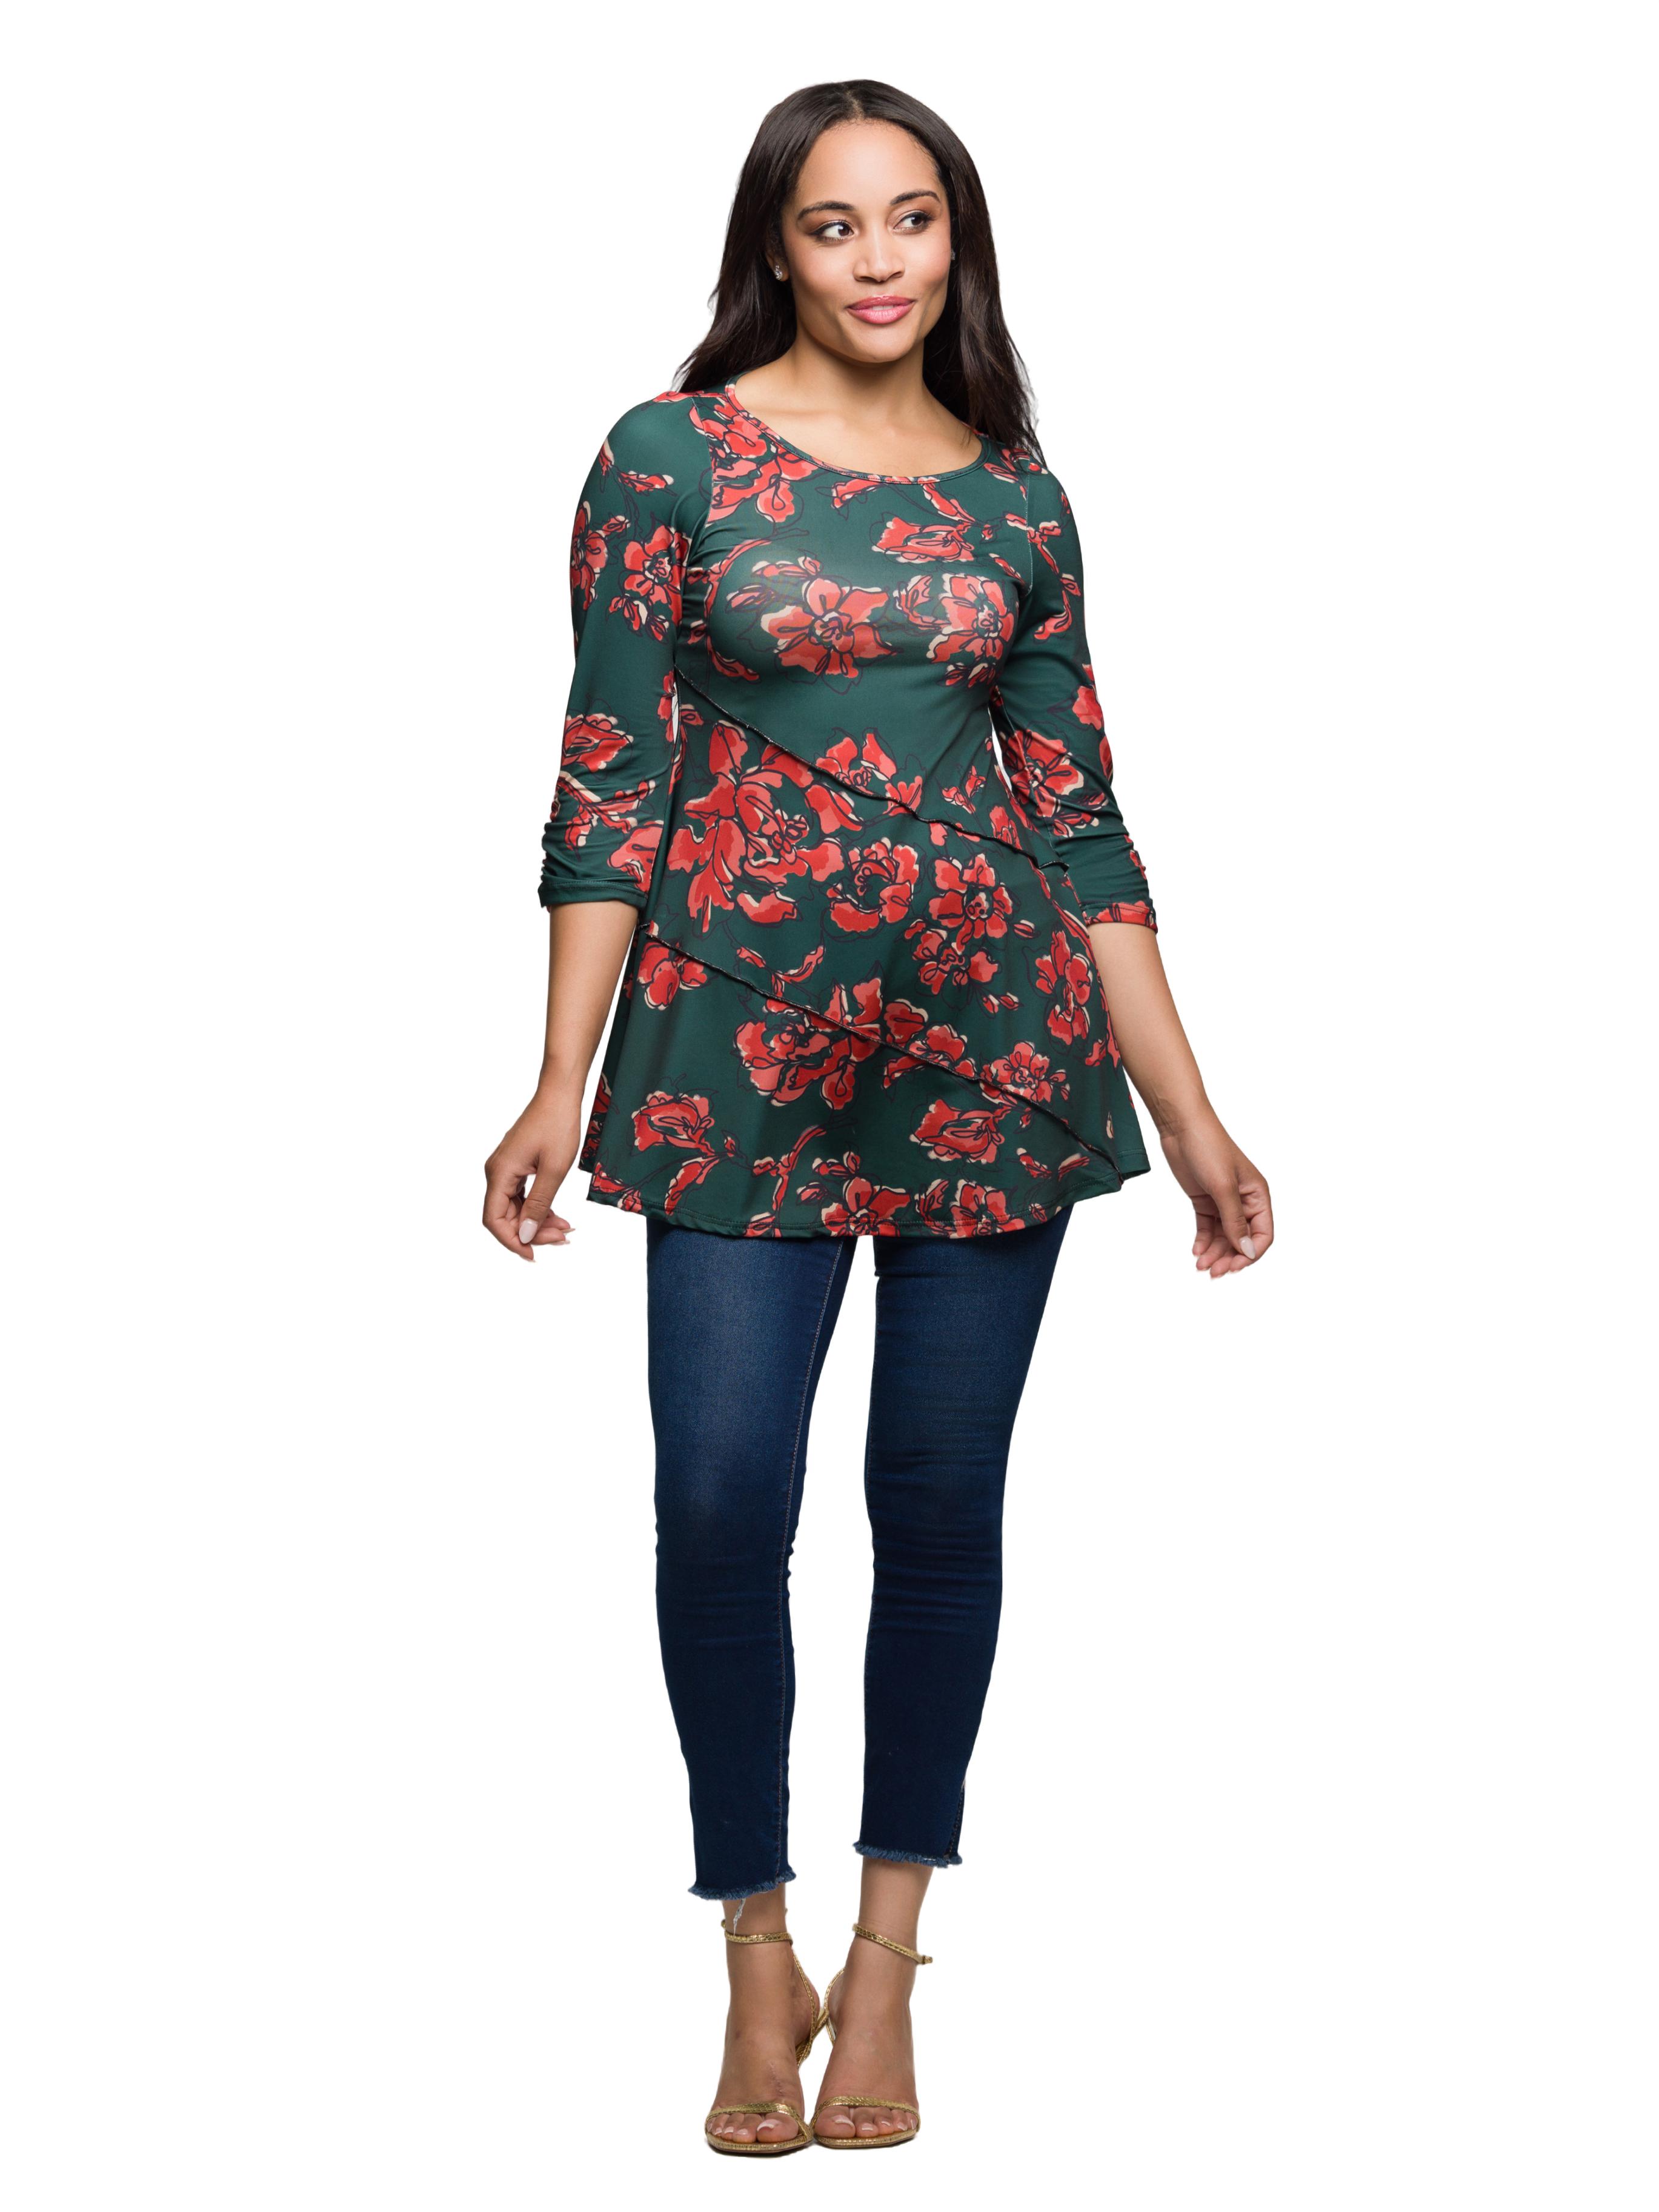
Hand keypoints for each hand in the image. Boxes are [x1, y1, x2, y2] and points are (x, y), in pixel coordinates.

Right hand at [483, 1086, 581, 1260]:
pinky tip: (558, 1215)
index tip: (534, 1255)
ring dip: (538, 1222)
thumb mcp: (553, 1170)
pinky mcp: (517, 1165)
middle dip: (532, 1232)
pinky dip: (539, 1208)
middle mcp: (497, 1172)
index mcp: (499, 1174)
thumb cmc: (557, 1125)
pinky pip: (522, 1196)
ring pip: (515, 1208)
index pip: (494, 1220)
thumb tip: (526, 1235)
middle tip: (563, 1238)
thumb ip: (539, 1205)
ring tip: (566, 1229)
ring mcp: (506, 1169)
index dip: (512, 1241)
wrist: (560, 1094)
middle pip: (505, 1217)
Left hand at [1159, 1115, 1273, 1278]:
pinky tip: (1196, 1251)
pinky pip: (1208, 1227)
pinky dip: (1203, 1241)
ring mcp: (1224, 1201)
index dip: (1251, 1253)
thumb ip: (1235, 1221)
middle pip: (1242, 1239)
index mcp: (1257, 1196)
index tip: (1234, 1266)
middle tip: (1213, 1271)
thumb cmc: (1208, 1147)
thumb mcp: (1223, 1187)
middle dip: (1229, 1257)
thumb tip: (1247, 1251)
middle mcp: (1243, 1200)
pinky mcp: (1205, 1199)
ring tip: (1200, 1265)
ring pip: (1224, 1236)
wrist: (1181, 1126)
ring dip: (1214, 1252)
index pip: (1263, 1234)